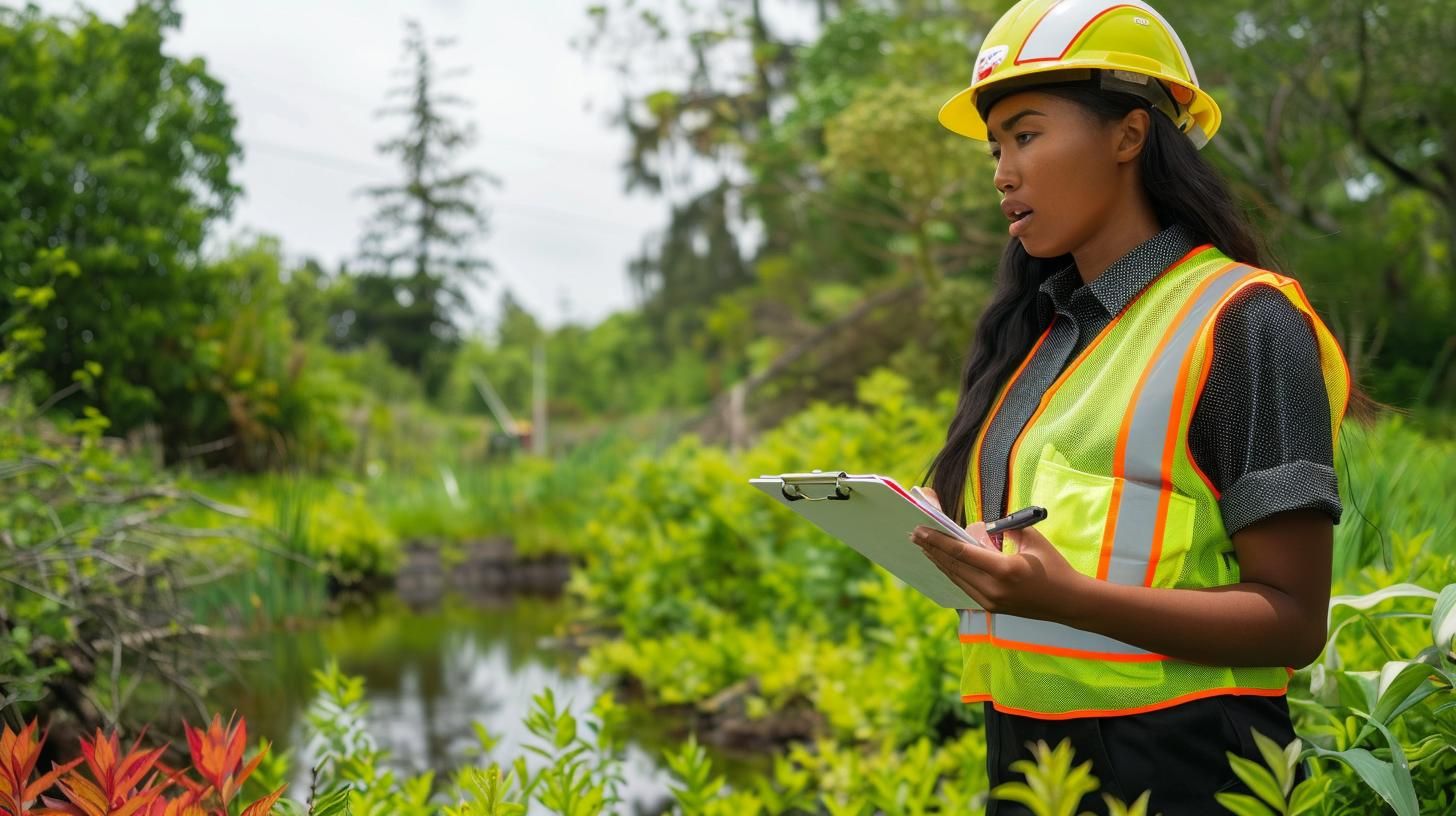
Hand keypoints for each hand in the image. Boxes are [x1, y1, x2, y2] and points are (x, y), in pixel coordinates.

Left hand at [910, 515, 1088, 621]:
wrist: (1070, 602)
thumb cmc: (1054, 567)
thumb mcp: (1031, 540)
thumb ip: (1004, 530)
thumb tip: (979, 529)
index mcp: (1004, 570)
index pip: (962, 553)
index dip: (938, 541)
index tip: (921, 530)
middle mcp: (993, 589)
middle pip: (953, 566)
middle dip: (932, 549)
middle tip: (914, 534)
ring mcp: (990, 602)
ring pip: (956, 578)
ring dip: (938, 561)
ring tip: (923, 546)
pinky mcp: (991, 608)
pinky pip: (964, 587)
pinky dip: (952, 573)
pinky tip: (941, 562)